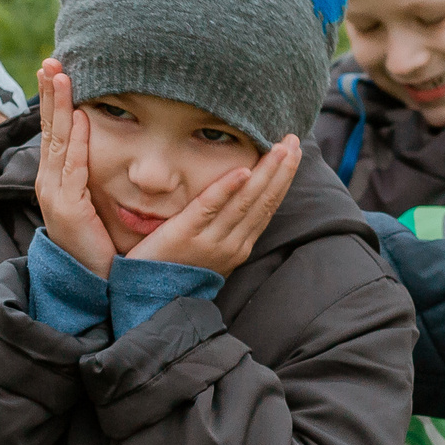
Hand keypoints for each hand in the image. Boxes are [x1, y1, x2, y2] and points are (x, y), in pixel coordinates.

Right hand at [34, 59, 115, 278]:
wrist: (93, 284)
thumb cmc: (99, 243)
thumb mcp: (93, 201)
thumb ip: (91, 174)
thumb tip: (100, 140)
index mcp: (57, 180)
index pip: (56, 131)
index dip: (55, 100)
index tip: (58, 69)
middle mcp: (50, 183)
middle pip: (51, 129)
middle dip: (51, 93)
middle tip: (53, 61)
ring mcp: (55, 196)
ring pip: (58, 141)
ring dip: (60, 107)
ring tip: (60, 76)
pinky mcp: (68, 210)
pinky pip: (74, 168)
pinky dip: (77, 142)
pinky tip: (82, 118)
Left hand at [130, 134, 299, 276]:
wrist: (150, 302)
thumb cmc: (176, 272)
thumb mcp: (209, 252)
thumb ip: (223, 228)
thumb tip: (236, 199)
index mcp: (238, 246)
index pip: (267, 207)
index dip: (282, 179)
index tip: (293, 154)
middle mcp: (230, 244)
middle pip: (263, 201)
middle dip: (281, 170)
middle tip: (294, 142)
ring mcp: (210, 240)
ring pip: (245, 201)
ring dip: (265, 172)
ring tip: (278, 148)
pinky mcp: (186, 235)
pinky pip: (210, 207)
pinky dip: (227, 188)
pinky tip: (242, 171)